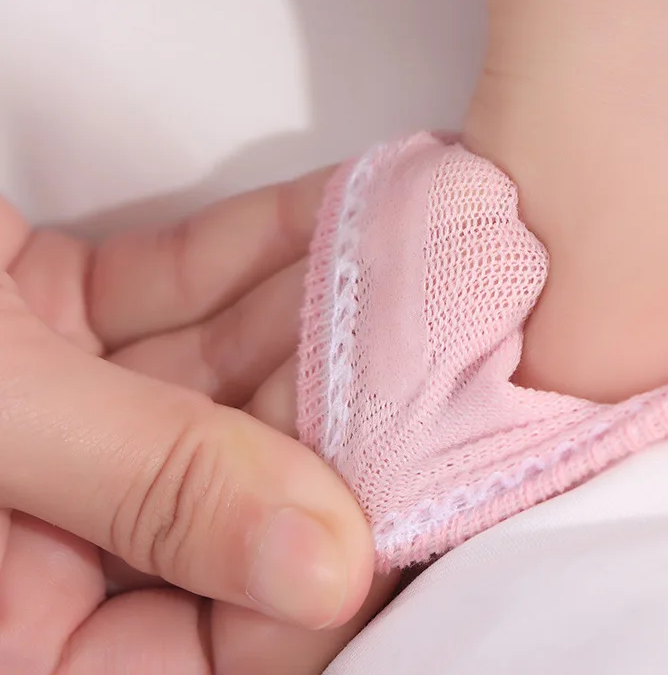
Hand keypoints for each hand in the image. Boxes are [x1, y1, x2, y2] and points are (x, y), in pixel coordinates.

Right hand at [0, 169, 393, 673]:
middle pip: (227, 490)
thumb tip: (325, 565)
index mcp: (8, 605)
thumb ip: (149, 482)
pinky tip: (340, 214)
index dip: (316, 582)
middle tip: (446, 351)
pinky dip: (251, 252)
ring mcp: (51, 406)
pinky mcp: (54, 312)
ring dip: (315, 316)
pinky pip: (176, 291)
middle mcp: (33, 518)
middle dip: (335, 412)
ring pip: (217, 377)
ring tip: (421, 264)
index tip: (419, 490)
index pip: (199, 649)